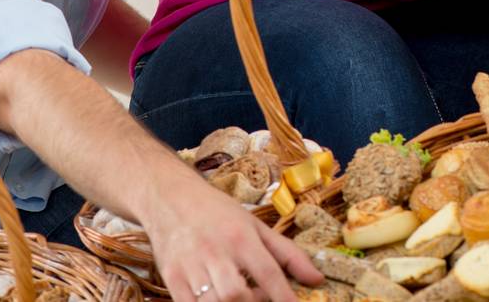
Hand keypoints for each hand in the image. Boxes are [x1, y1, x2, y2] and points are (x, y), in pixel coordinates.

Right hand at [144, 179, 322, 301]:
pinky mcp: (171, 277)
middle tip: (260, 297)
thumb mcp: (256, 225)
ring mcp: (190, 266)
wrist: (171, 197)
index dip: (284, 297)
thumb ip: (288, 253)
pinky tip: (217, 299)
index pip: (267, 272)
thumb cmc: (219, 212)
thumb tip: (317, 279)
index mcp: (241, 236)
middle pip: (236, 294)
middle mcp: (216, 251)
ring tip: (241, 296)